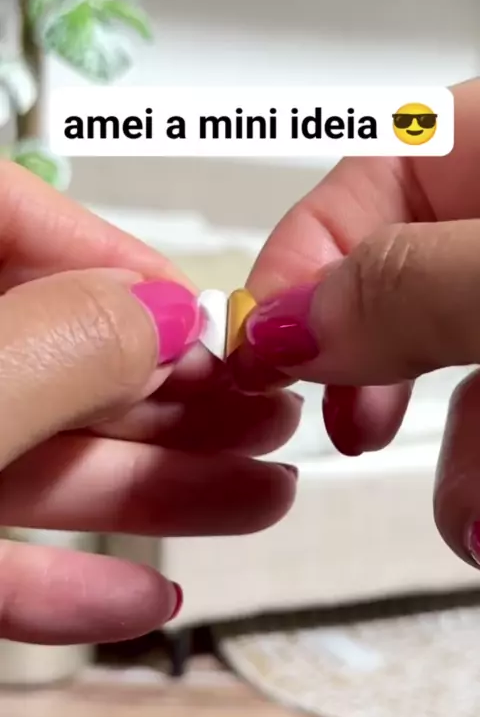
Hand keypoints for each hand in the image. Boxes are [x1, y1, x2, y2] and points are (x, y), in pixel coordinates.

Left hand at [0, 163, 299, 644]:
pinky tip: (139, 599)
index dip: (115, 262)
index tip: (201, 314)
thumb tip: (162, 316)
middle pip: (50, 361)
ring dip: (147, 493)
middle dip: (170, 401)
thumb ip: (60, 346)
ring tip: (255, 500)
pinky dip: (57, 586)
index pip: (11, 217)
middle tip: (266, 420)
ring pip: (34, 463)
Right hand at [236, 77, 479, 569]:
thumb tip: (290, 325)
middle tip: (342, 428)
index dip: (291, 281)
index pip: (355, 195)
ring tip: (475, 521)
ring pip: (460, 386)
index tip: (252, 362)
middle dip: (368, 386)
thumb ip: (404, 287)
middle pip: (396, 303)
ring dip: (455, 470)